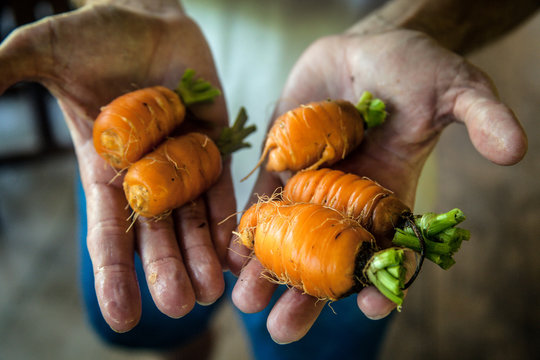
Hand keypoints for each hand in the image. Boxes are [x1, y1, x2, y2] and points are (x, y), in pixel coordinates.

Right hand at [0, 1, 233, 331]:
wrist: (148, 18)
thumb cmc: (95, 34)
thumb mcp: (44, 49)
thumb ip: (6, 69)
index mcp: (105, 169)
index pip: (107, 230)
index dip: (112, 273)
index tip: (121, 317)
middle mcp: (146, 174)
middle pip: (157, 233)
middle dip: (167, 269)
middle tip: (181, 307)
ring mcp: (182, 160)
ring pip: (193, 218)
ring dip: (203, 255)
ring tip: (212, 293)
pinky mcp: (214, 142)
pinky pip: (221, 186)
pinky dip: (228, 217)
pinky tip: (237, 250)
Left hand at [228, 29, 526, 342]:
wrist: (362, 50)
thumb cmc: (413, 68)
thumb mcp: (453, 87)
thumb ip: (481, 115)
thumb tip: (515, 149)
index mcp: (392, 197)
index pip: (391, 251)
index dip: (385, 280)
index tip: (372, 307)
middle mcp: (349, 203)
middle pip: (329, 260)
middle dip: (307, 295)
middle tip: (282, 330)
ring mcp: (312, 188)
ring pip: (289, 239)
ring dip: (266, 272)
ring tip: (245, 301)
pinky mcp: (281, 167)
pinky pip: (263, 204)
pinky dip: (248, 229)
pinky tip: (231, 254)